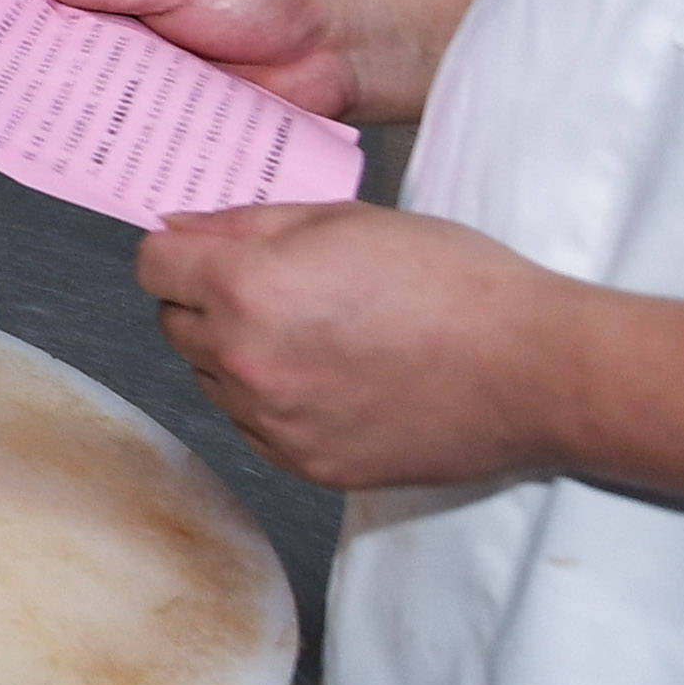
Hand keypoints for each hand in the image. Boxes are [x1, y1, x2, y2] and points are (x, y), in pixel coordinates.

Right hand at [26, 0, 404, 122]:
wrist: (336, 56)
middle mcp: (134, 20)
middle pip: (63, 33)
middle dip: (30, 44)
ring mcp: (149, 68)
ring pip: (88, 80)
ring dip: (67, 88)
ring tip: (31, 96)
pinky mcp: (167, 109)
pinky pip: (125, 118)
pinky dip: (107, 126)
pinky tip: (89, 131)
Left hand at [133, 202, 584, 489]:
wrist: (531, 369)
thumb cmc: (452, 282)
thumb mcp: (343, 219)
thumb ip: (246, 224)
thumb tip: (179, 229)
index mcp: (246, 288)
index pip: (152, 266)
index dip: (180, 252)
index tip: (208, 253)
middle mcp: (244, 361)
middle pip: (174, 325)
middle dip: (207, 301)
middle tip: (279, 288)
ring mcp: (273, 422)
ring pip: (210, 379)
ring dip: (239, 354)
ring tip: (319, 334)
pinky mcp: (306, 466)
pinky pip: (253, 426)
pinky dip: (273, 402)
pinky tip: (332, 377)